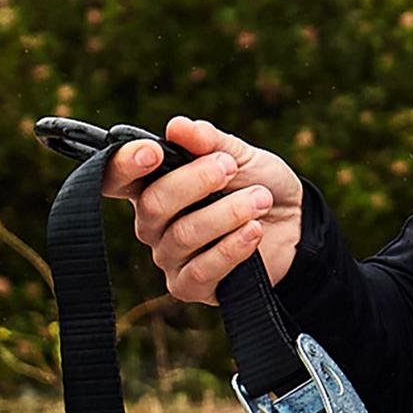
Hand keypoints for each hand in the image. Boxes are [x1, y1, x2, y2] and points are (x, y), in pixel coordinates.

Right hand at [98, 115, 303, 303]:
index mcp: (152, 185)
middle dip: (195, 182)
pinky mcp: (190, 286)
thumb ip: (209, 142)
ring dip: (227, 213)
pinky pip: (201, 270)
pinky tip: (254, 231)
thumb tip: (177, 126)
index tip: (153, 152)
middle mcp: (152, 223)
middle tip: (229, 167)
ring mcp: (168, 257)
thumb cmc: (257, 185)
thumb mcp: (240, 156)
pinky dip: (231, 247)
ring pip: (182, 236)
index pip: (116, 178)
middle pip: (152, 204)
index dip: (124, 165)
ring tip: (260, 198)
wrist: (296, 224)